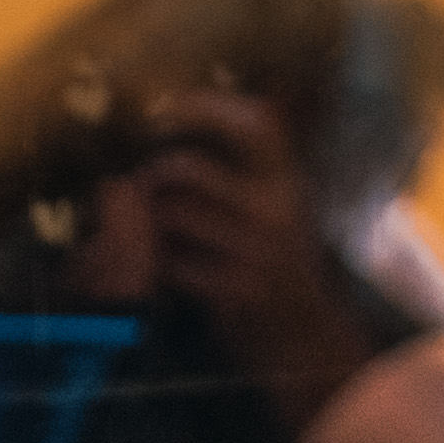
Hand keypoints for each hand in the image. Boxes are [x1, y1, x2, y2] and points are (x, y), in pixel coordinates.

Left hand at [133, 92, 374, 417]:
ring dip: (143, 222)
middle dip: (147, 176)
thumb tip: (180, 118)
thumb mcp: (274, 205)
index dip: (203, 108)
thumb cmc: (275, 262)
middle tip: (138, 187)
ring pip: (169, 214)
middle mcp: (277, 208)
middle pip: (185, 169)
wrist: (305, 335)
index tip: (161, 111)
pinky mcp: (237, 290)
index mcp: (286, 179)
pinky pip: (171, 262)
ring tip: (147, 232)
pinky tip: (162, 268)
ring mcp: (257, 251)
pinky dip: (155, 263)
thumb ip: (242, 167)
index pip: (256, 123)